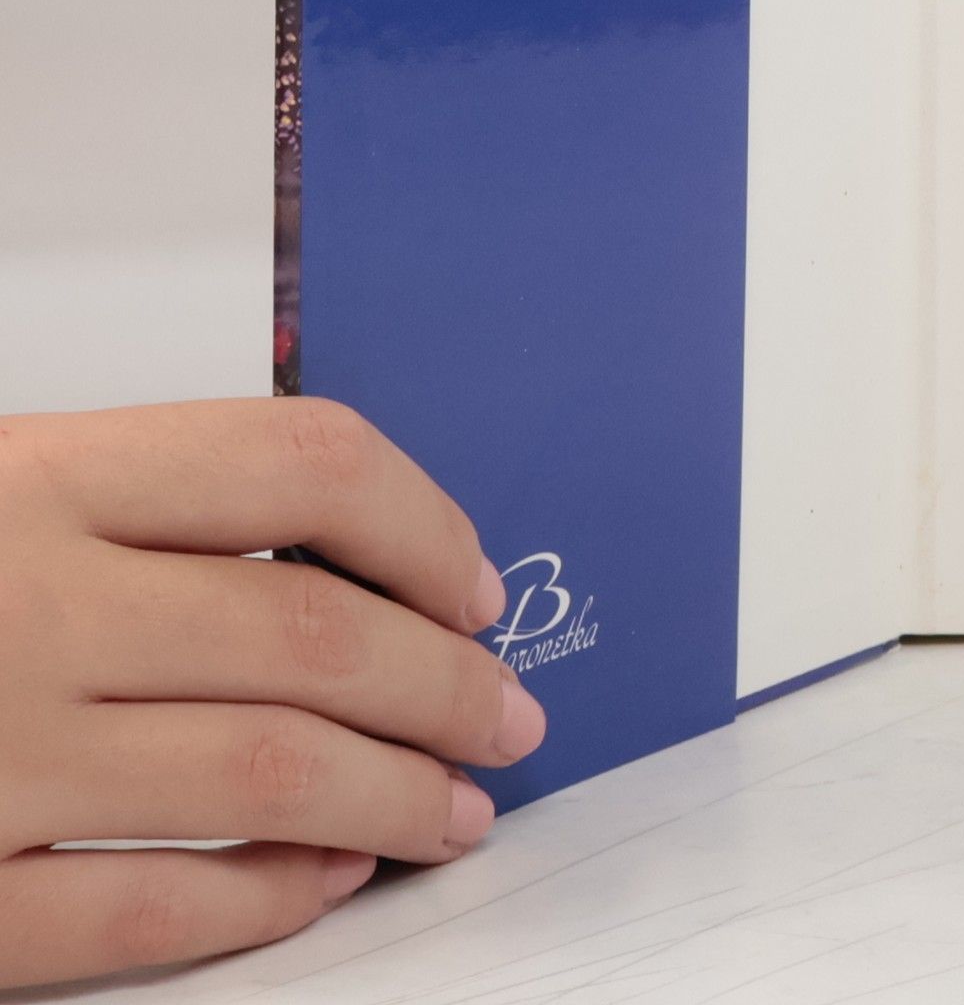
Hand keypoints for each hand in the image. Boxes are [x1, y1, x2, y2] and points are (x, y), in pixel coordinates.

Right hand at [0, 398, 542, 987]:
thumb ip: (144, 504)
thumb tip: (350, 563)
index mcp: (36, 474)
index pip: (305, 463)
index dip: (425, 525)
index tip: (474, 583)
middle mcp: (21, 603)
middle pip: (316, 632)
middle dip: (447, 683)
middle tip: (505, 712)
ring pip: (269, 772)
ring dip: (397, 795)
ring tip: (455, 808)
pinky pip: (147, 909)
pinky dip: (263, 901)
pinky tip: (322, 884)